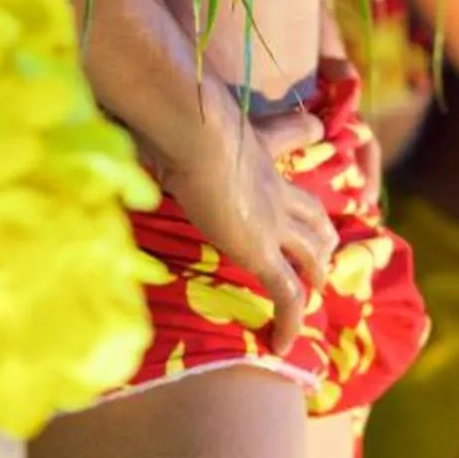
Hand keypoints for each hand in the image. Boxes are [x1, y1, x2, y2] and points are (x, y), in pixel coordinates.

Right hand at [164, 91, 336, 357]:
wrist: (198, 130)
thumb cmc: (181, 120)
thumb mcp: (181, 114)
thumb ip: (170, 117)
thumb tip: (137, 113)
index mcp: (259, 150)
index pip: (293, 137)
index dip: (304, 138)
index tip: (312, 133)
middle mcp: (276, 187)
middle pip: (313, 214)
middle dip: (321, 236)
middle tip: (321, 255)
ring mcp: (273, 221)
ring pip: (311, 254)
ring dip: (315, 275)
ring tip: (312, 296)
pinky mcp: (261, 251)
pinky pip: (287, 294)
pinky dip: (289, 320)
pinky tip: (282, 343)